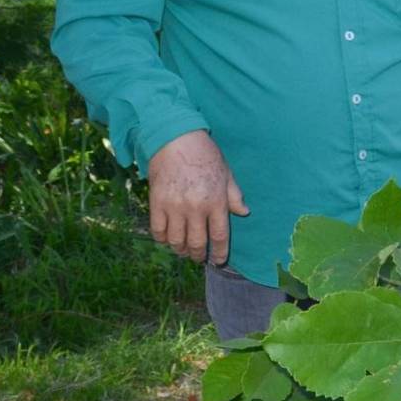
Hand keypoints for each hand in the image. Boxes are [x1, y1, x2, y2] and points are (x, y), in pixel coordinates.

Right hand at [147, 130, 247, 265]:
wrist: (176, 140)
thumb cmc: (205, 155)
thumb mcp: (226, 173)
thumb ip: (234, 196)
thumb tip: (244, 212)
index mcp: (216, 202)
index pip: (220, 236)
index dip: (219, 252)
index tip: (218, 261)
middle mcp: (196, 208)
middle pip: (197, 243)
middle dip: (198, 255)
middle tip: (199, 258)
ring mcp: (174, 207)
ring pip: (176, 240)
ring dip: (180, 250)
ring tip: (183, 251)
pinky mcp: (157, 202)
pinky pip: (158, 230)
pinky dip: (163, 239)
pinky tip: (167, 239)